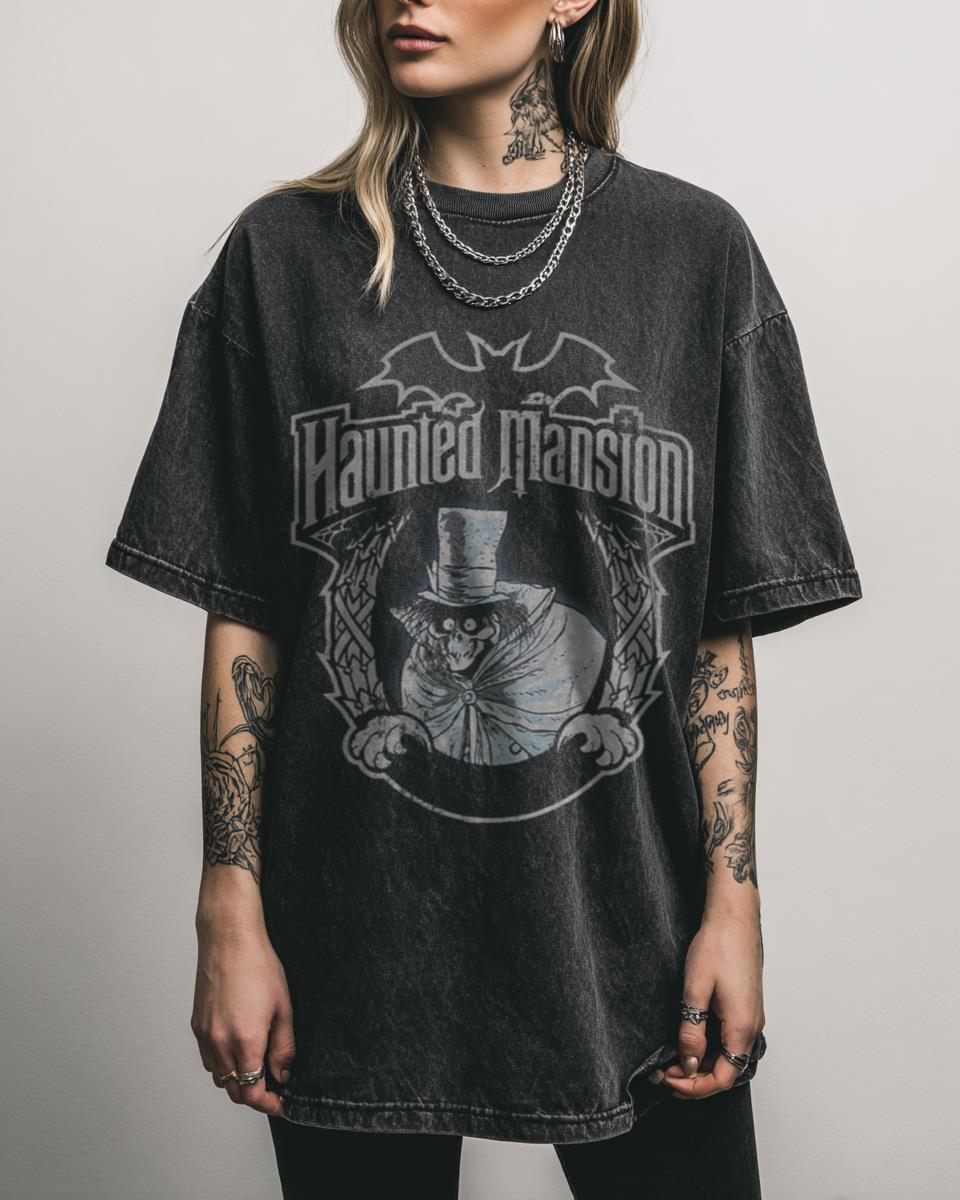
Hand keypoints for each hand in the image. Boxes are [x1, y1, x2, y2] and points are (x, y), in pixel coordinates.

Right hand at [191, 915, 295, 1116]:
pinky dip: (223, 1065)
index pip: (252, 1092)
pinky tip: (238, 1050)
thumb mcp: (283, 1007)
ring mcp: (205, 1035)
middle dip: (255, 1095)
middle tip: (274, 1088)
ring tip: (258, 1066)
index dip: (268, 1104)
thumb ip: (284, 1047)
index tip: (281, 1103)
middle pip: (234, 1091)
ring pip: (219, 1077)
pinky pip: (208, 1059)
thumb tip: (284, 1074)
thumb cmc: (258, 966)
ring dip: (238, 1080)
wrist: (229, 939)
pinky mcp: (196, 1026)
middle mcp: (220, 1043)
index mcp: (245, 1040)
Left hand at [658, 909, 764, 1099]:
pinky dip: (711, 1049)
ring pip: (729, 1057)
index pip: (722, 1078)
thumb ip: (692, 1031)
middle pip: (727, 1072)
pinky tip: (691, 1041)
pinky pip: (731, 1041)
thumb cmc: (717, 946)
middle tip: (664, 1072)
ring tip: (673, 1059)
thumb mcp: (695, 990)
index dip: (694, 1087)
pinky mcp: (747, 1008)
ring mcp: (752, 1017)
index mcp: (742, 1027)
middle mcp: (753, 1027)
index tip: (668, 1079)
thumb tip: (689, 1064)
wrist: (734, 918)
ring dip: (703, 1064)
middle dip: (695, 1079)